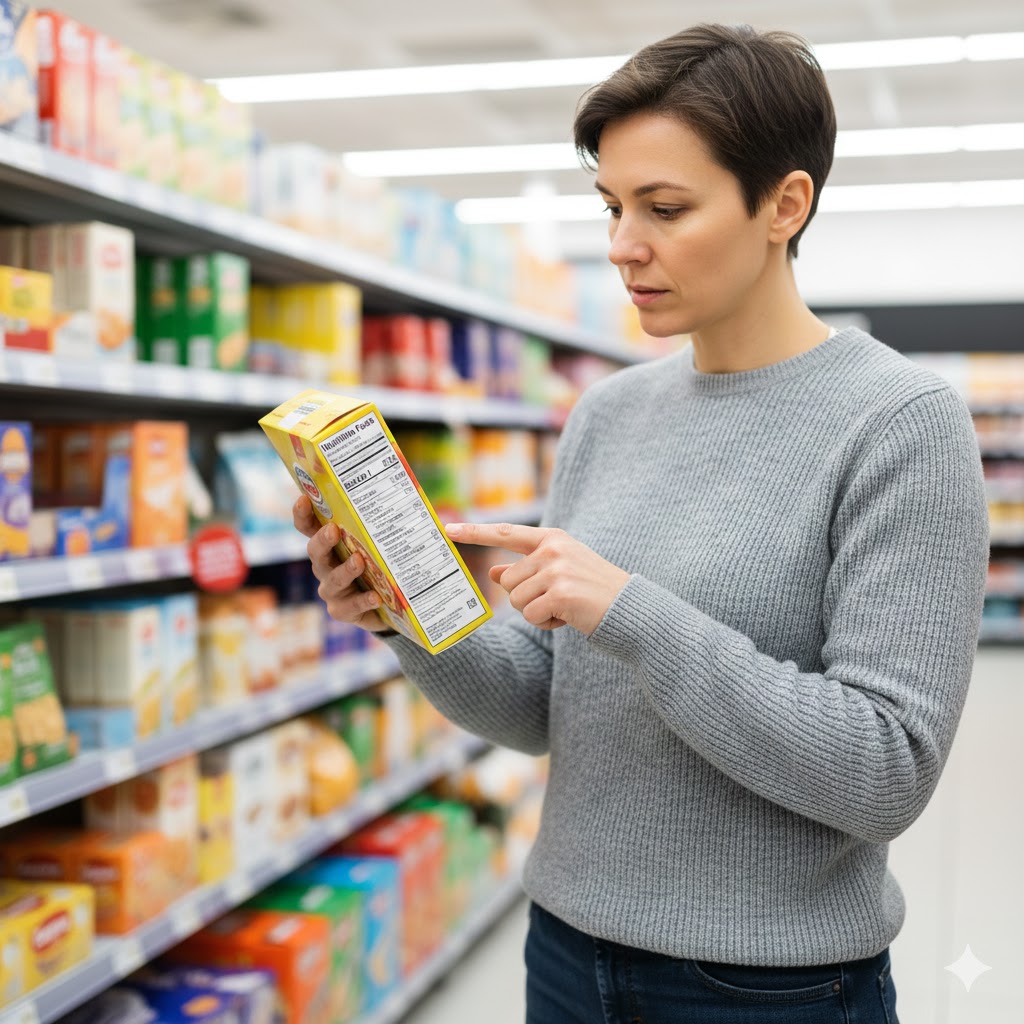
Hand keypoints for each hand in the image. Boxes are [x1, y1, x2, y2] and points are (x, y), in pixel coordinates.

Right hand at [292, 495, 390, 631]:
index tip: (305, 499)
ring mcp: (332, 590)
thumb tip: (427, 515)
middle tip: (334, 531)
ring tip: (359, 561)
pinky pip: (351, 606)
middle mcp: (325, 566)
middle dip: (323, 541)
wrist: (386, 606)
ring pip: (333, 580)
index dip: (302, 515)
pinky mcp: (342, 610)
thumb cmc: (378, 567)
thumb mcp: (380, 546)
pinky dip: (363, 600)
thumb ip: (388, 530)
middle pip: (315, 552)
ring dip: (345, 570)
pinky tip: (375, 597)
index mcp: (330, 546)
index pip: (309, 528)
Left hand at [445, 522, 629, 634]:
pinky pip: (531, 616)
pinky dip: (545, 624)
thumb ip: (526, 569)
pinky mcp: (560, 594)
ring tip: (564, 607)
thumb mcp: (560, 572)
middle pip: (508, 581)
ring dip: (536, 612)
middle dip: (525, 598)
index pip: (505, 533)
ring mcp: (557, 570)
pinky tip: (567, 617)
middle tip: (555, 599)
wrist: (629, 608)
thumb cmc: (592, 590)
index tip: (448, 530)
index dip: (475, 532)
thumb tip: (495, 572)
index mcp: (551, 538)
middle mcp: (552, 549)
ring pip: (517, 601)